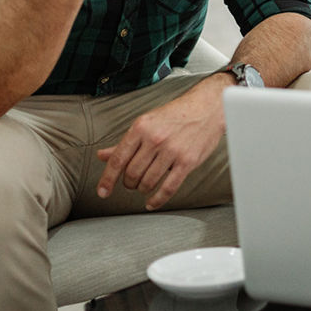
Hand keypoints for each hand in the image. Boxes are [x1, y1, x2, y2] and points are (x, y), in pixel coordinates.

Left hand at [95, 77, 227, 210]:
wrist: (208, 107)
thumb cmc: (177, 114)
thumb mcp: (147, 123)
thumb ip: (125, 142)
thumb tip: (102, 155)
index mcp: (141, 128)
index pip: (118, 159)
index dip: (107, 179)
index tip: (102, 191)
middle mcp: (155, 139)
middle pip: (132, 173)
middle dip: (129, 183)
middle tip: (132, 182)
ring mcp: (172, 151)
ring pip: (147, 182)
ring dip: (142, 188)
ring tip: (145, 185)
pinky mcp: (187, 161)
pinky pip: (168, 188)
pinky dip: (157, 199)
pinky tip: (152, 203)